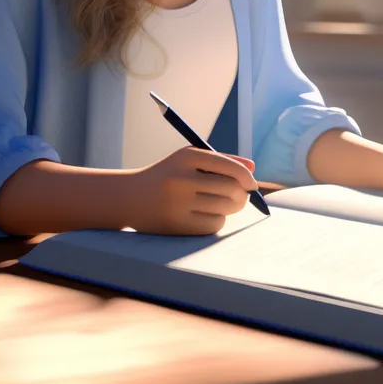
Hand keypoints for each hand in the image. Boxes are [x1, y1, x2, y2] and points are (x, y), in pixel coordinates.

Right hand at [125, 148, 259, 234]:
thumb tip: (252, 168)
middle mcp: (181, 179)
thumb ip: (222, 160)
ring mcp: (178, 204)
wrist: (130, 197)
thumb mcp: (190, 160)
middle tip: (241, 197)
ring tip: (222, 203)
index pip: (228, 166)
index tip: (252, 184)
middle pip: (231, 189)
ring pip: (225, 208)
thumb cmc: (169, 175)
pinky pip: (214, 225)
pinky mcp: (177, 226)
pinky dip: (217, 220)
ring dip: (231, 208)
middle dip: (242, 194)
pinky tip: (206, 214)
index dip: (246, 177)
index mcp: (186, 158)